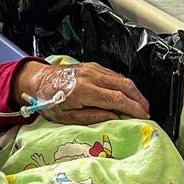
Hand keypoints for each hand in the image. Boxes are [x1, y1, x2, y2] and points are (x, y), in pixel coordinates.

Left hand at [15, 60, 148, 124]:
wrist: (37, 81)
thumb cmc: (49, 100)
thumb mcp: (68, 117)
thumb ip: (93, 117)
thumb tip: (115, 118)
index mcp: (84, 90)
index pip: (117, 98)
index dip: (134, 108)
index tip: (143, 116)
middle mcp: (90, 76)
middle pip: (124, 85)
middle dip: (139, 99)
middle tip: (146, 111)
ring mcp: (92, 68)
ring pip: (121, 78)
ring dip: (133, 91)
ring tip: (139, 104)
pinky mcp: (92, 66)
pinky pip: (113, 74)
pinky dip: (124, 84)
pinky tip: (126, 94)